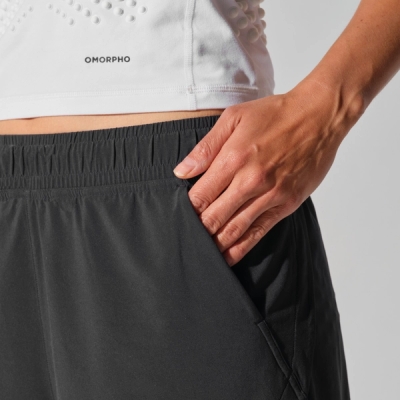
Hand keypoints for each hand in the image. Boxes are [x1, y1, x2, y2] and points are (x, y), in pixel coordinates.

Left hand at [173, 79, 359, 265]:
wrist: (319, 116)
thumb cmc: (276, 114)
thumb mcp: (234, 118)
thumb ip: (206, 147)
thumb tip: (181, 171)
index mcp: (233, 159)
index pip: (200, 195)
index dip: (186, 210)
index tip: (178, 217)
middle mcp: (250, 181)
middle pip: (214, 216)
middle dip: (197, 230)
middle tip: (185, 240)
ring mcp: (270, 195)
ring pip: (234, 229)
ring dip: (215, 245)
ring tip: (201, 256)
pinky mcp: (286, 204)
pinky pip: (259, 232)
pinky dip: (241, 248)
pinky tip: (227, 258)